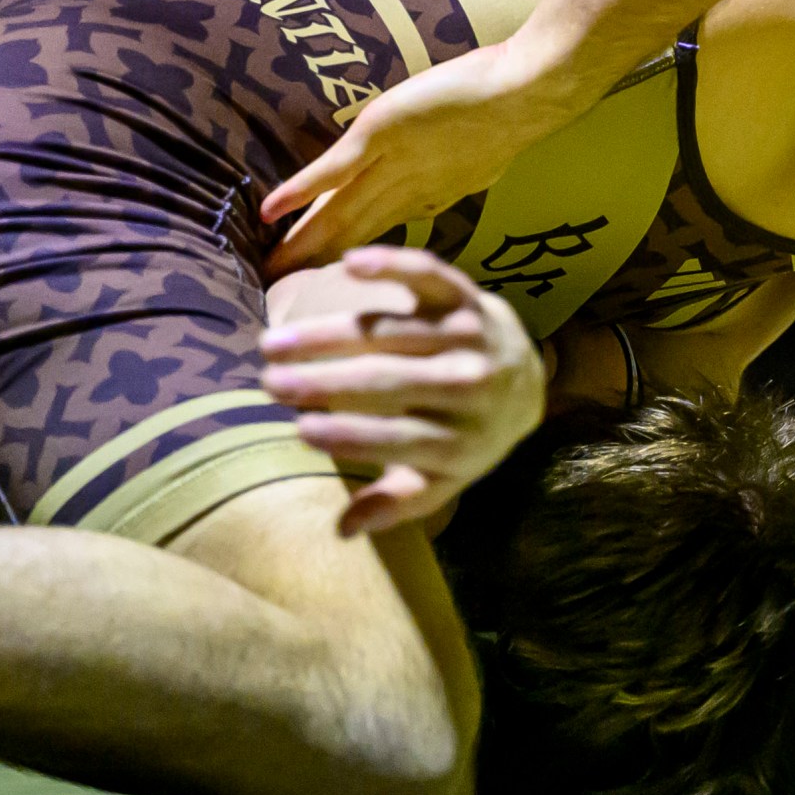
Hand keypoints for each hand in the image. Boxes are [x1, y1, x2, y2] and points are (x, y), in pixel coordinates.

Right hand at [260, 36, 589, 276]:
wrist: (529, 90)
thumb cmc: (512, 106)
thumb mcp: (478, 150)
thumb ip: (448, 173)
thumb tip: (434, 190)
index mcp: (426, 194)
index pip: (376, 232)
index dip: (346, 259)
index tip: (319, 286)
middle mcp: (406, 189)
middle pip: (352, 232)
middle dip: (316, 263)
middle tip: (283, 296)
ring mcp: (393, 165)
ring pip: (339, 211)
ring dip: (302, 241)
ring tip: (271, 271)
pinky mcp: (381, 136)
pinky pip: (334, 169)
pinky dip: (300, 190)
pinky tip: (270, 212)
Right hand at [260, 247, 543, 534]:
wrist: (524, 381)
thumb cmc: (463, 436)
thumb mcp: (440, 478)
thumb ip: (397, 503)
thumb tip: (344, 530)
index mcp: (464, 441)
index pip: (402, 441)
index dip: (352, 437)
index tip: (300, 431)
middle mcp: (472, 387)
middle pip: (392, 382)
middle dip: (327, 384)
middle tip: (270, 384)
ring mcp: (470, 337)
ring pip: (394, 330)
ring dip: (330, 333)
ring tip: (275, 342)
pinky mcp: (466, 297)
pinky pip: (431, 277)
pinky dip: (395, 265)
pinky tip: (348, 264)